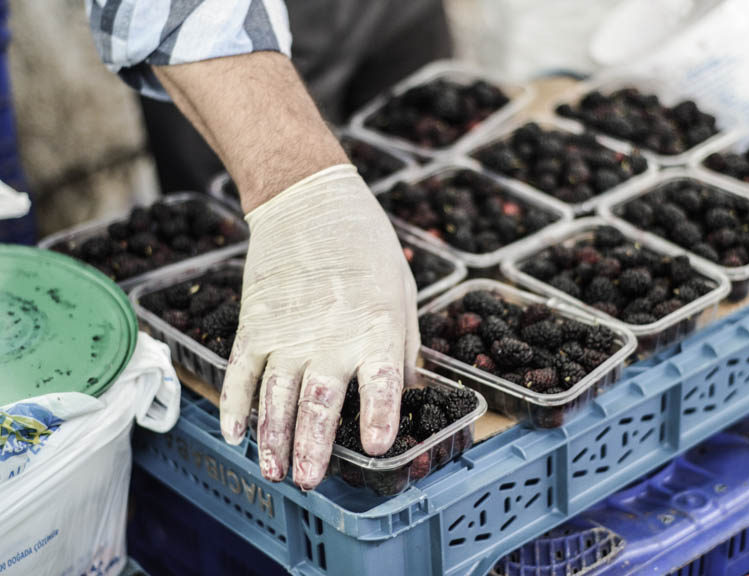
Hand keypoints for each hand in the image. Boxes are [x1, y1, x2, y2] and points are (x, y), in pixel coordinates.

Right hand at [219, 165, 419, 489]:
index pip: (381, 383)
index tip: (373, 449)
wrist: (309, 200)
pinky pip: (240, 372)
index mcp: (376, 327)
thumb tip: (409, 392)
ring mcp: (286, 332)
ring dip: (273, 439)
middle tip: (310, 481)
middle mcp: (330, 337)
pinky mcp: (255, 324)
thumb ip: (404, 345)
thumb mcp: (402, 291)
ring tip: (273, 471)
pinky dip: (234, 405)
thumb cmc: (367, 246)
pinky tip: (234, 434)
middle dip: (312, 448)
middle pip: (319, 403)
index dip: (378, 417)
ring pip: (275, 397)